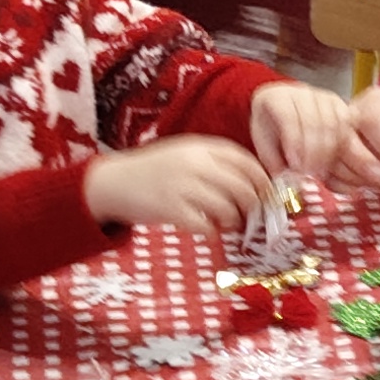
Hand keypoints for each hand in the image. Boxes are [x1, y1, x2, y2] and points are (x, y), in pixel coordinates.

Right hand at [84, 136, 277, 235]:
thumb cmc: (152, 172)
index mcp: (199, 147)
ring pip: (227, 207)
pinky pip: (205, 225)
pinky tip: (210, 232)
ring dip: (234, 220)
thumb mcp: (183, 154)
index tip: (268, 192)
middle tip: (253, 215)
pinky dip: (213, 232)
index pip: (243, 160)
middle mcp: (193, 163)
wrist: (111, 182)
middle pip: (241, 185)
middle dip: (253, 204)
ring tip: (229, 224)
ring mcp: (182, 186)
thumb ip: (212, 163)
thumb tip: (252, 183)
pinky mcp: (170, 210)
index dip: (261, 178)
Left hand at [249, 79, 351, 183]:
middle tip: (311, 173)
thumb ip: (275, 163)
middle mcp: (301, 93)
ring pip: (333, 122)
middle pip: (314, 120)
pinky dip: (342, 145)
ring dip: (329, 152)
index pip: (289, 117)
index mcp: (276, 98)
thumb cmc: (272, 132)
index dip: (295, 142)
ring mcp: (323, 97)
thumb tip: (293, 181)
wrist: (282, 118)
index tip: (296, 165)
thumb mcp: (264, 148)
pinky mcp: (340, 105)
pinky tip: (333, 161)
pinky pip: (347, 125)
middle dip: (314, 152)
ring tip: (322, 171)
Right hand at [341, 85, 379, 193]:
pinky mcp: (333, 153)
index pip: (372, 120)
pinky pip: (327, 172)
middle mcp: (353, 113)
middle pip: (345, 139)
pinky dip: (343, 185)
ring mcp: (339, 133)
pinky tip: (364, 186)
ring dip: (357, 179)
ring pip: (333, 157)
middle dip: (369, 167)